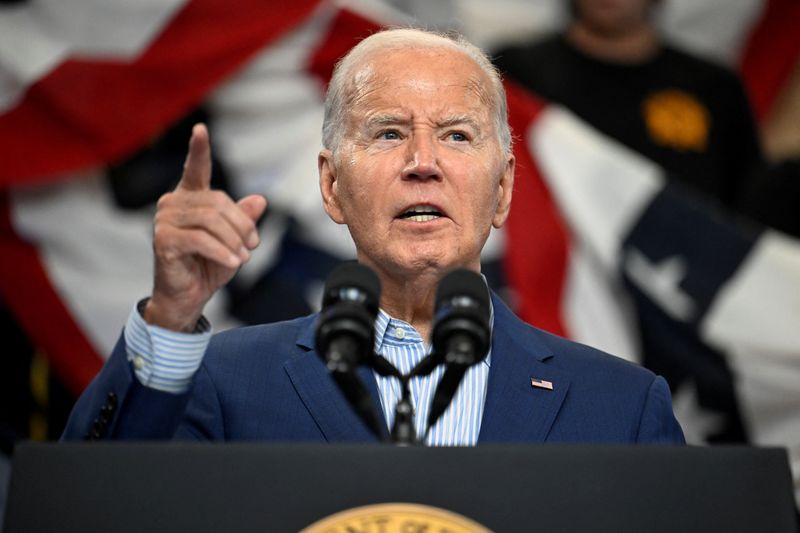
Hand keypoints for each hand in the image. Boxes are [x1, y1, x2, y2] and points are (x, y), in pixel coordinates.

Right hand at [144, 124, 266, 331]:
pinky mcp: (163, 241)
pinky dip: (222, 252)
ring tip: (243, 258)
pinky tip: (233, 263)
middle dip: (242, 225)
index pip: (195, 169)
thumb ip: (243, 219)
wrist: (187, 297)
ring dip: (234, 241)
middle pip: (218, 202)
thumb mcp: (234, 241)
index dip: (199, 150)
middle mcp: (172, 204)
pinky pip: (201, 240)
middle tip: (252, 245)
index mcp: (190, 198)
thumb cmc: (208, 265)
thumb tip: (259, 200)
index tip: (200, 129)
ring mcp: (164, 221)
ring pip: (212, 221)